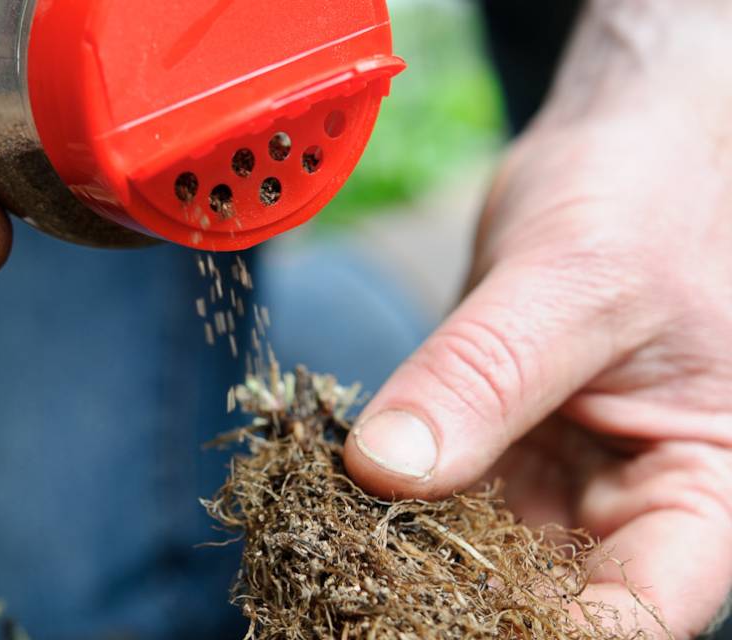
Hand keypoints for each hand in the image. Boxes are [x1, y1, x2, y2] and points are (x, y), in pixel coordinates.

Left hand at [344, 3, 731, 635]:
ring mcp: (555, 480)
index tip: (420, 623)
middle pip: (544, 605)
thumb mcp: (578, 279)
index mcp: (701, 491)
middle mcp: (628, 505)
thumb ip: (486, 375)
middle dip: (450, 610)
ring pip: (477, 559)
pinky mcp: (491, 448)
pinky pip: (434, 496)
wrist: (614, 156)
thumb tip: (386, 467)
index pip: (634, 611)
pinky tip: (325, 506)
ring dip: (402, 564)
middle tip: (346, 604)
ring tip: (321, 568)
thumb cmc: (646, 198)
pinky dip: (383, 503)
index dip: (539, 635)